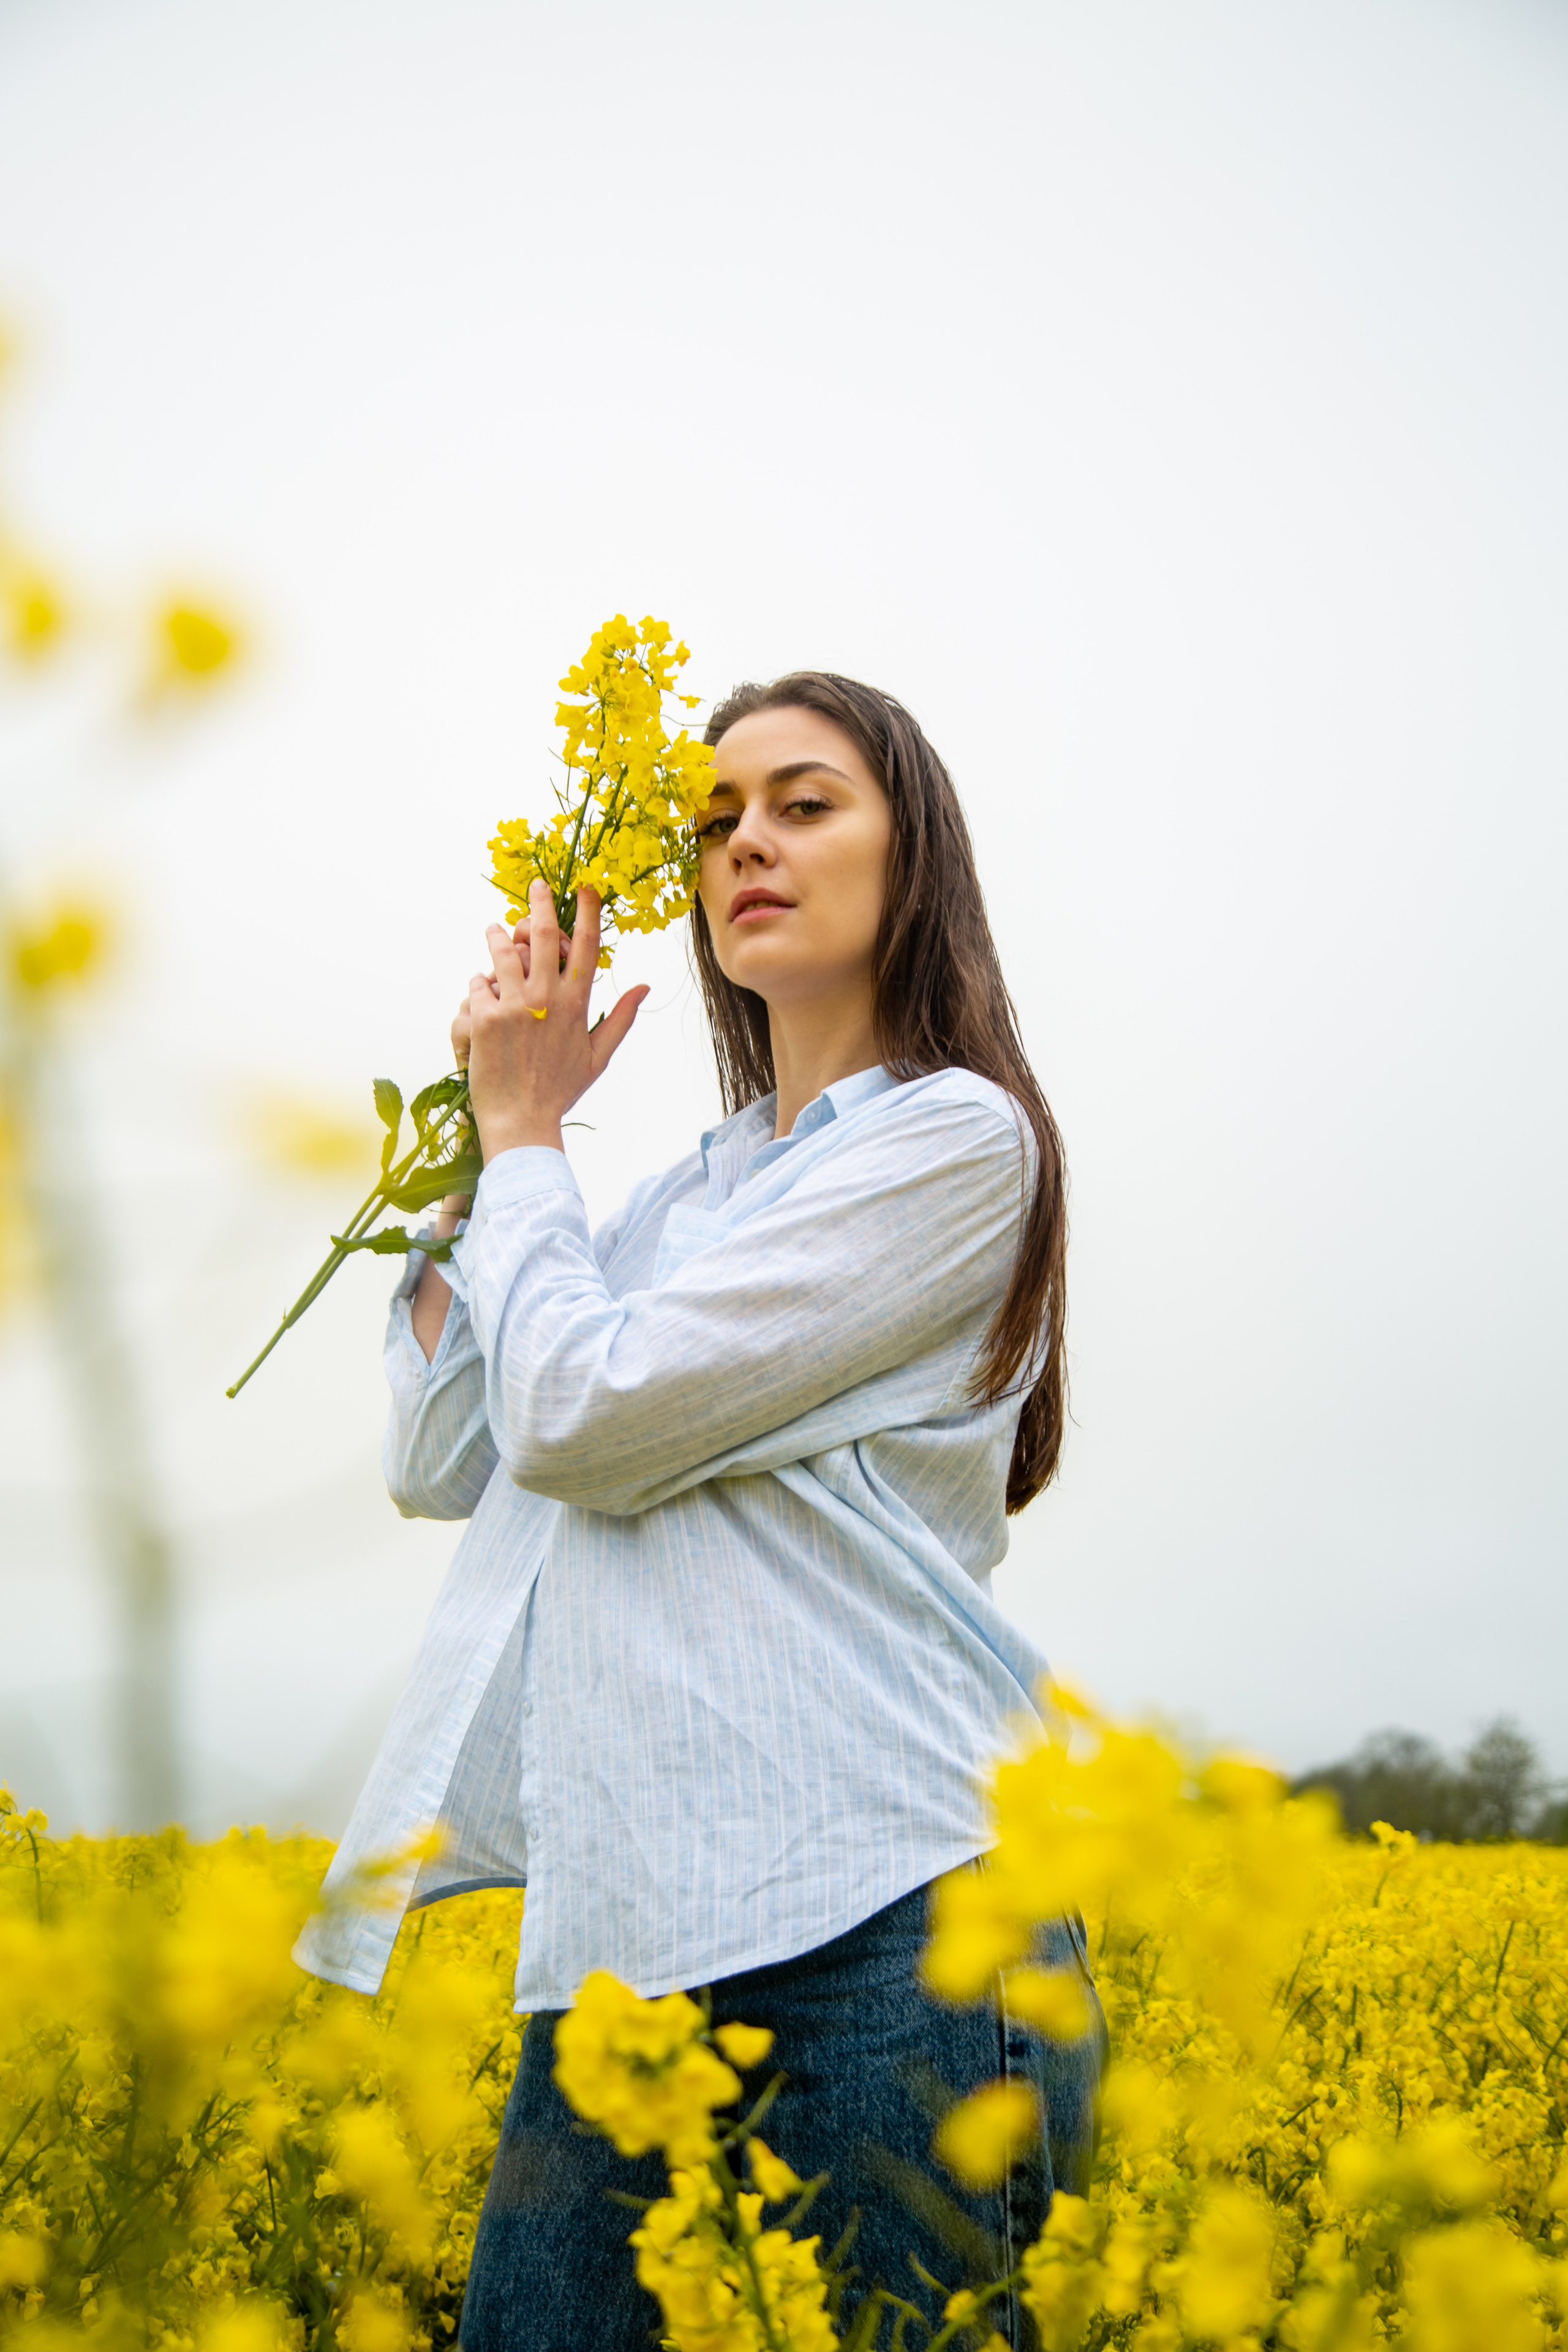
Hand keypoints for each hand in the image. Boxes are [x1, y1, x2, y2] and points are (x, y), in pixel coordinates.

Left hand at [465, 882, 647, 1161]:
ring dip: (498, 935)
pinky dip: (479, 983)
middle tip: (536, 885)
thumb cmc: (560, 1091)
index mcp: (576, 1004)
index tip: (585, 887)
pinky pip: (478, 983)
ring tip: (494, 930)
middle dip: (540, 902)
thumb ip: (621, 1017)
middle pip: (545, 933)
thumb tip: (644, 987)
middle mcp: (547, 998)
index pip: (586, 946)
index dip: (587, 911)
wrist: (521, 1121)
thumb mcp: (598, 1056)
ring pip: (503, 951)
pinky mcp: (483, 1017)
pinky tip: (482, 993)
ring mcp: (514, 1006)